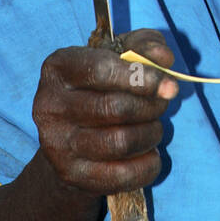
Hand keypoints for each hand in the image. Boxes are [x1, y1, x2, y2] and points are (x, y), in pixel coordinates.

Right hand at [33, 28, 177, 197]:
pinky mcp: (70, 175)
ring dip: (151, 134)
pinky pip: (122, 175)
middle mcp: (49, 106)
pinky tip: (149, 153)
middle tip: (162, 104)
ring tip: (154, 127)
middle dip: (151, 106)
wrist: (69, 138)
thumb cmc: (100, 86)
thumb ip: (145, 45)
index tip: (170, 86)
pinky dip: (148, 164)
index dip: (141, 77)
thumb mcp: (119, 55)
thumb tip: (164, 58)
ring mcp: (56, 144)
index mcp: (58, 68)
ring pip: (120, 142)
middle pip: (115, 108)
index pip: (101, 70)